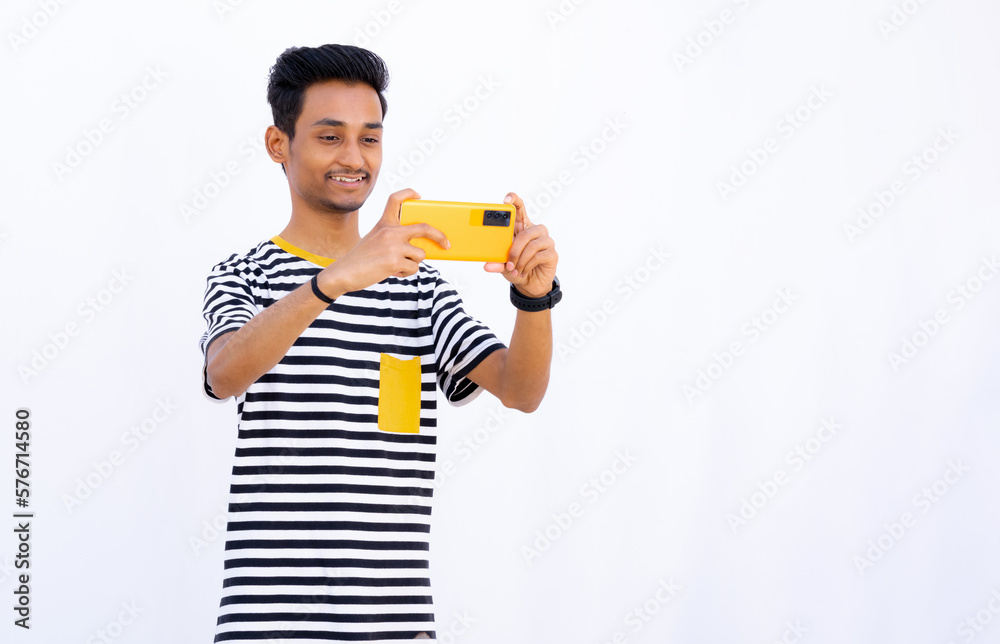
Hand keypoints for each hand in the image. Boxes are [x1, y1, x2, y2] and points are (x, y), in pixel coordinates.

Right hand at [319, 188, 448, 293]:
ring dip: (413, 262)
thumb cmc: (362, 258)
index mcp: (384, 223)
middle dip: (439, 236)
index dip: (409, 193)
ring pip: (420, 254)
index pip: (396, 199)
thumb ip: (394, 237)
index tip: (419, 196)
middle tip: (446, 243)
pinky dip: (406, 272)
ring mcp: (393, 246)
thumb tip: (422, 245)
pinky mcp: (394, 261)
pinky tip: (393, 271)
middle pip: (424, 227)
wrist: (344, 272)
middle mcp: (390, 231)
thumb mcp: (376, 239)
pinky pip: (414, 268)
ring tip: (397, 264)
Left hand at [484, 192, 557, 297]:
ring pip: (532, 245)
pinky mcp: (552, 253)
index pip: (519, 208)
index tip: (506, 200)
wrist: (530, 284)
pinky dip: (527, 265)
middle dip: (514, 249)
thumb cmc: (516, 267)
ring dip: (520, 260)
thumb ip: (496, 262)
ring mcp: (546, 241)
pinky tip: (523, 271)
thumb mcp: (503, 265)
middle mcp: (535, 231)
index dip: (514, 200)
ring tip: (514, 269)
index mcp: (522, 227)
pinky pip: (538, 256)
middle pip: (525, 232)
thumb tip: (487, 265)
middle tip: (508, 262)